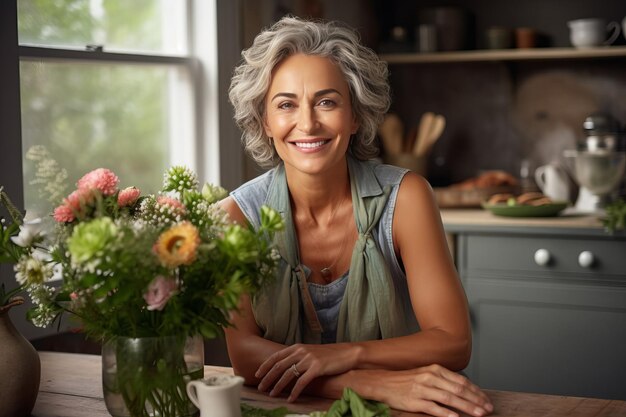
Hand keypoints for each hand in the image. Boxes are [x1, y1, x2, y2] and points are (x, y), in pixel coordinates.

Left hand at [255, 343, 359, 400]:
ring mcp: (308, 359)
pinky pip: (302, 382)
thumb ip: (298, 357)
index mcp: (297, 347)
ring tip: (272, 394)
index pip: (276, 356)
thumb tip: (286, 367)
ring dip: (278, 386)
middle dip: (268, 378)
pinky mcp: (317, 368)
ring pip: (288, 375)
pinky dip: (294, 392)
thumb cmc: (329, 354)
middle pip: (279, 366)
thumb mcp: (310, 352)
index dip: (265, 366)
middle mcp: (301, 351)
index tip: (257, 375)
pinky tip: (290, 399)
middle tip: (261, 388)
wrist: (347, 353)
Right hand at [371, 364, 492, 416]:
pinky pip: (434, 408)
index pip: (461, 381)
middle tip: (488, 409)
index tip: (486, 400)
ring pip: (450, 399)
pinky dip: (446, 413)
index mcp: (435, 370)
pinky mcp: (415, 401)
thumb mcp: (426, 375)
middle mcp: (431, 377)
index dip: (476, 391)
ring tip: (479, 414)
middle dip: (476, 400)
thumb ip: (443, 381)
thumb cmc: (406, 381)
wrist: (383, 383)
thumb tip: (463, 391)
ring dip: (467, 407)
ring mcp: (423, 389)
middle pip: (459, 390)